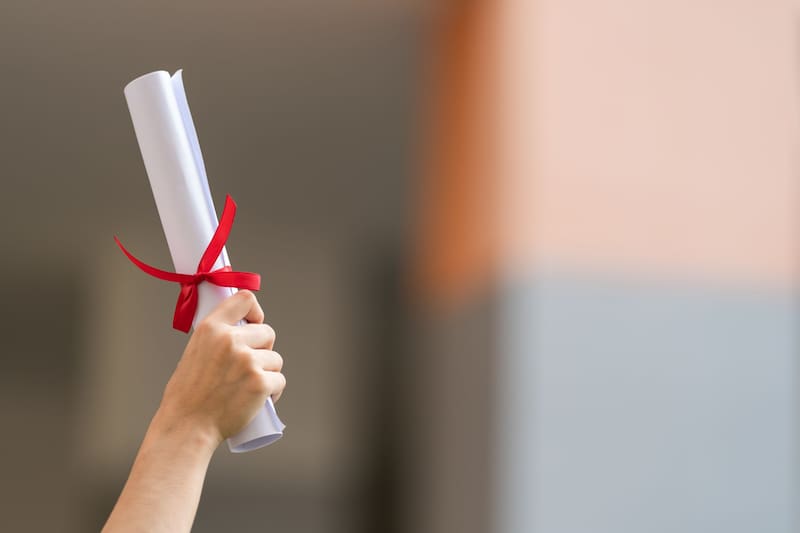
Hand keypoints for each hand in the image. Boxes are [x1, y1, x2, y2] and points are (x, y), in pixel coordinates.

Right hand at [154, 290, 285, 447]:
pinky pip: (279, 380)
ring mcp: (247, 361)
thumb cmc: (188, 395)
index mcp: (211, 328)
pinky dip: (273, 391)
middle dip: (263, 349)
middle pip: (268, 333)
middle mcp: (230, 340)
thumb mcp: (194, 352)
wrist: (187, 426)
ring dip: (268, 372)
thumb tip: (242, 330)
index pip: (245, 299)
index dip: (255, 311)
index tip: (255, 323)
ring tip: (248, 387)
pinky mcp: (260, 382)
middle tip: (249, 367)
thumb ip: (217, 338)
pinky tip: (258, 399)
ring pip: (275, 359)